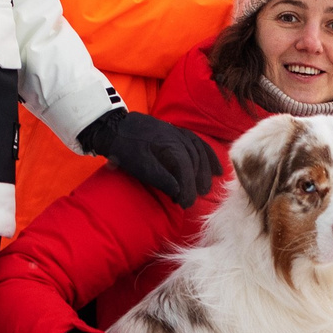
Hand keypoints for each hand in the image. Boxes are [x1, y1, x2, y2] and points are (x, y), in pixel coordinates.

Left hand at [78, 109, 219, 208]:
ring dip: (205, 171)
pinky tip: (216, 169)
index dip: (188, 187)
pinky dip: (209, 156)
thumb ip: (160, 178)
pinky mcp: (178, 133)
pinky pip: (199, 144)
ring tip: (205, 188)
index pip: (185, 167)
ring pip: (200, 151)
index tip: (186, 204)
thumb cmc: (126, 149)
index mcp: (168, 144)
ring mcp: (179, 132)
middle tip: (194, 200)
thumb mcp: (139, 166)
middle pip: (195, 160)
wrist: (115, 127)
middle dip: (197, 182)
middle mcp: (178, 136)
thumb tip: (179, 191)